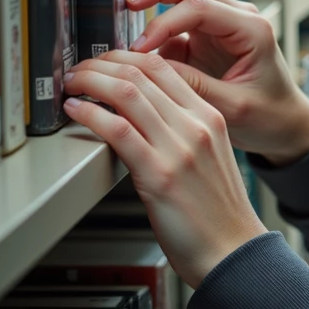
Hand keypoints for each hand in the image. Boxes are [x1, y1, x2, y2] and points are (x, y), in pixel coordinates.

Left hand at [63, 51, 269, 287]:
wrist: (234, 251)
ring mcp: (180, 148)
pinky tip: (77, 111)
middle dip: (102, 63)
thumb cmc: (219, 214)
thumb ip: (183, 131)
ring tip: (73, 84)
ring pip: (128, 93)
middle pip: (143, 72)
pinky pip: (118, 130)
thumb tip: (141, 116)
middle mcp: (197, 125)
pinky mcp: (160, 174)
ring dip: (91, 81)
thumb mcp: (210, 156)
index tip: (105, 62)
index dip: (127, 56)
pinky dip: (90, 114)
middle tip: (81, 69)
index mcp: (210, 117)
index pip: (165, 67)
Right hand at [125, 0, 308, 164]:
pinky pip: (176, 27)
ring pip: (181, 0)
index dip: (165, 23)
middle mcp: (237, 19)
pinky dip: (156, 36)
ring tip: (125, 34)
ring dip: (152, 10)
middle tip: (124, 3)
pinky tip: (138, 55)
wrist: (285, 124)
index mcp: (252, 29)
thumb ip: (196, 87)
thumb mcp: (234, 107)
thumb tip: (153, 70)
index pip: (201, 8)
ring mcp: (220, 26)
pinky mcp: (206, 39)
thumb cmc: (270, 115)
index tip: (141, 47)